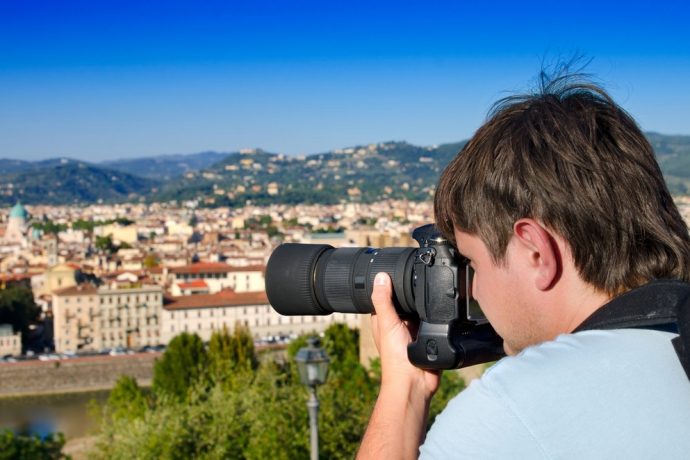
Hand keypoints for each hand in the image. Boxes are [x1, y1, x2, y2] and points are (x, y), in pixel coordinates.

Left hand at [370, 272, 440, 397]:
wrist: (416, 382)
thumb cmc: (395, 357)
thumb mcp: (387, 323)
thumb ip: (383, 300)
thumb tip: (380, 276)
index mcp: (384, 319)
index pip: (386, 294)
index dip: (390, 282)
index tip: (396, 267)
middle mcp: (399, 322)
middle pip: (406, 300)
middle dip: (412, 292)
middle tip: (419, 274)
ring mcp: (415, 328)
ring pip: (421, 308)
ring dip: (426, 303)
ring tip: (431, 290)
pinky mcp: (430, 334)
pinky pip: (435, 319)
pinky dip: (438, 314)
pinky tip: (441, 306)